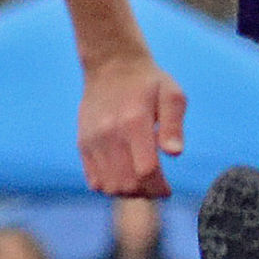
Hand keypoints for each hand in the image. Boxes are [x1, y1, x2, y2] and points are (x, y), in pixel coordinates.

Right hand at [77, 55, 185, 196]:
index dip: (159, 187)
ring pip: (109, 187)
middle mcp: (110, 133)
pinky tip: (124, 176)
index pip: (145, 171)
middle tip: (157, 187)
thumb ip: (174, 125)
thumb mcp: (172, 95)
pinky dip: (110, 187)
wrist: (112, 65)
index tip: (167, 189)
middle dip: (146, 193)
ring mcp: (93, 140)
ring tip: (141, 182)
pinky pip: (94, 180)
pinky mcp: (83, 144)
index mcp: (134, 122)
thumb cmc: (149, 83)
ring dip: (128, 193)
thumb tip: (174, 153)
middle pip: (126, 184)